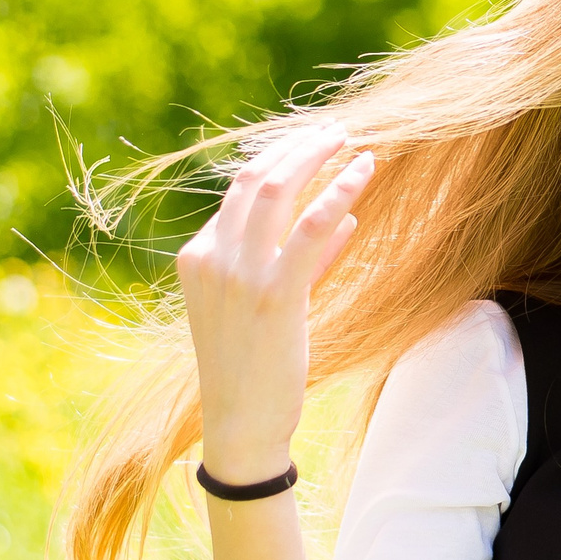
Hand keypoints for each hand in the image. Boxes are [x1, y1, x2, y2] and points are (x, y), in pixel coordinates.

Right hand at [176, 124, 374, 483]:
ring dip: (318, 158)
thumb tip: (345, 221)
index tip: (315, 149)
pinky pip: (309, 227)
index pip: (239, 193)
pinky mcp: (273, 294)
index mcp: (196, 257)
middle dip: (298, 148)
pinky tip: (364, 173)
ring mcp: (237, 275)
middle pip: (254, 178)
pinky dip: (339, 192)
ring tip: (353, 143)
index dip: (280, 163)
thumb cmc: (254, 371)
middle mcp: (210, 257)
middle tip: (335, 132)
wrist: (240, 426)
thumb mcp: (269, 308)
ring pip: (278, 190)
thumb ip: (303, 262)